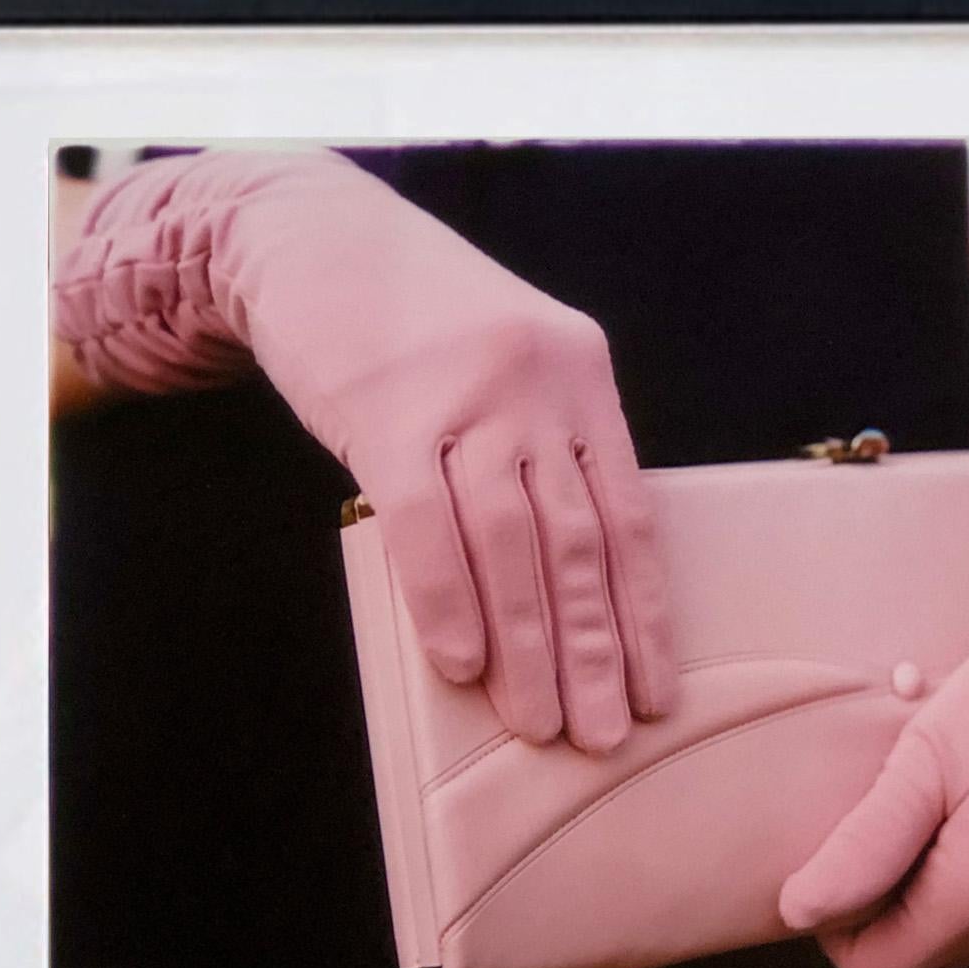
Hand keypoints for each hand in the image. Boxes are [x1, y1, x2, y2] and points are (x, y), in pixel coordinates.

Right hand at [53, 150, 673, 752]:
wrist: (310, 232)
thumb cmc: (414, 317)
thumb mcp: (510, 361)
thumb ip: (544, 449)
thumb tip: (566, 580)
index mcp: (583, 377)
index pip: (630, 516)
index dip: (644, 613)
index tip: (658, 691)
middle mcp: (538, 386)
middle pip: (578, 542)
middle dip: (594, 651)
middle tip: (604, 736)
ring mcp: (465, 397)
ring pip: (512, 544)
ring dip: (528, 645)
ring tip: (538, 724)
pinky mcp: (386, 413)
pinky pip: (425, 525)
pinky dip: (448, 600)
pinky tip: (462, 664)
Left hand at [778, 384, 968, 967]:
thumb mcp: (928, 754)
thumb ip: (864, 846)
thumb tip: (798, 913)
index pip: (875, 967)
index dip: (838, 921)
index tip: (839, 853)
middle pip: (926, 953)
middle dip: (892, 900)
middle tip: (894, 810)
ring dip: (946, 884)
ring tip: (953, 797)